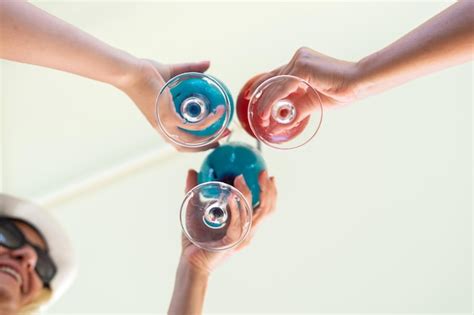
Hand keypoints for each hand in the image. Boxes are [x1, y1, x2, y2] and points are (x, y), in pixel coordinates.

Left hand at [120, 59, 229, 151]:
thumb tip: (208, 63)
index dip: (197, 143)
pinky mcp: (168, 118)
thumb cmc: (144, 73)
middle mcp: (163, 127)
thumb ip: (190, 69)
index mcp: (162, 122)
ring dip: (212, 136)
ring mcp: (165, 125)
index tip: (213, 139)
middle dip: (207, 144)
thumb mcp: (172, 73)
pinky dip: (208, 122)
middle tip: (223, 136)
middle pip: (187, 146)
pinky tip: (217, 114)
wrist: (132, 71)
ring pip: (193, 139)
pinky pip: (194, 125)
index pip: (180, 140)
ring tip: (225, 127)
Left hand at [180, 169, 276, 274]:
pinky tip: (230, 196)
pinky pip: (238, 223)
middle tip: (263, 173)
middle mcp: (248, 232)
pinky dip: (236, 208)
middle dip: (268, 189)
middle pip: (267, 210)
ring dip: (249, 193)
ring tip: (241, 178)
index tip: (268, 176)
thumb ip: (195, 191)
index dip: (271, 192)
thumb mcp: (197, 211)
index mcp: (246, 226)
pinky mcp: (232, 243)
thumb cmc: (196, 240)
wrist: (191, 262)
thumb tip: (192, 170)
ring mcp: (242, 238)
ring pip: (255, 214)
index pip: (267, 209)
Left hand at [245, 47, 359, 138]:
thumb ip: (295, 110)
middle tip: (255, 113)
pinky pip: (281, 87)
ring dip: (265, 103)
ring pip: (275, 84)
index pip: (276, 75)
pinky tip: (267, 112)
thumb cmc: (340, 92)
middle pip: (272, 79)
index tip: (251, 96)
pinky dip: (272, 101)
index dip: (262, 86)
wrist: (358, 84)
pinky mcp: (301, 67)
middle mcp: (298, 58)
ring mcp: (299, 60)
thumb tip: (279, 125)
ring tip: (262, 118)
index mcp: (301, 63)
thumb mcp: (311, 104)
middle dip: (260, 97)